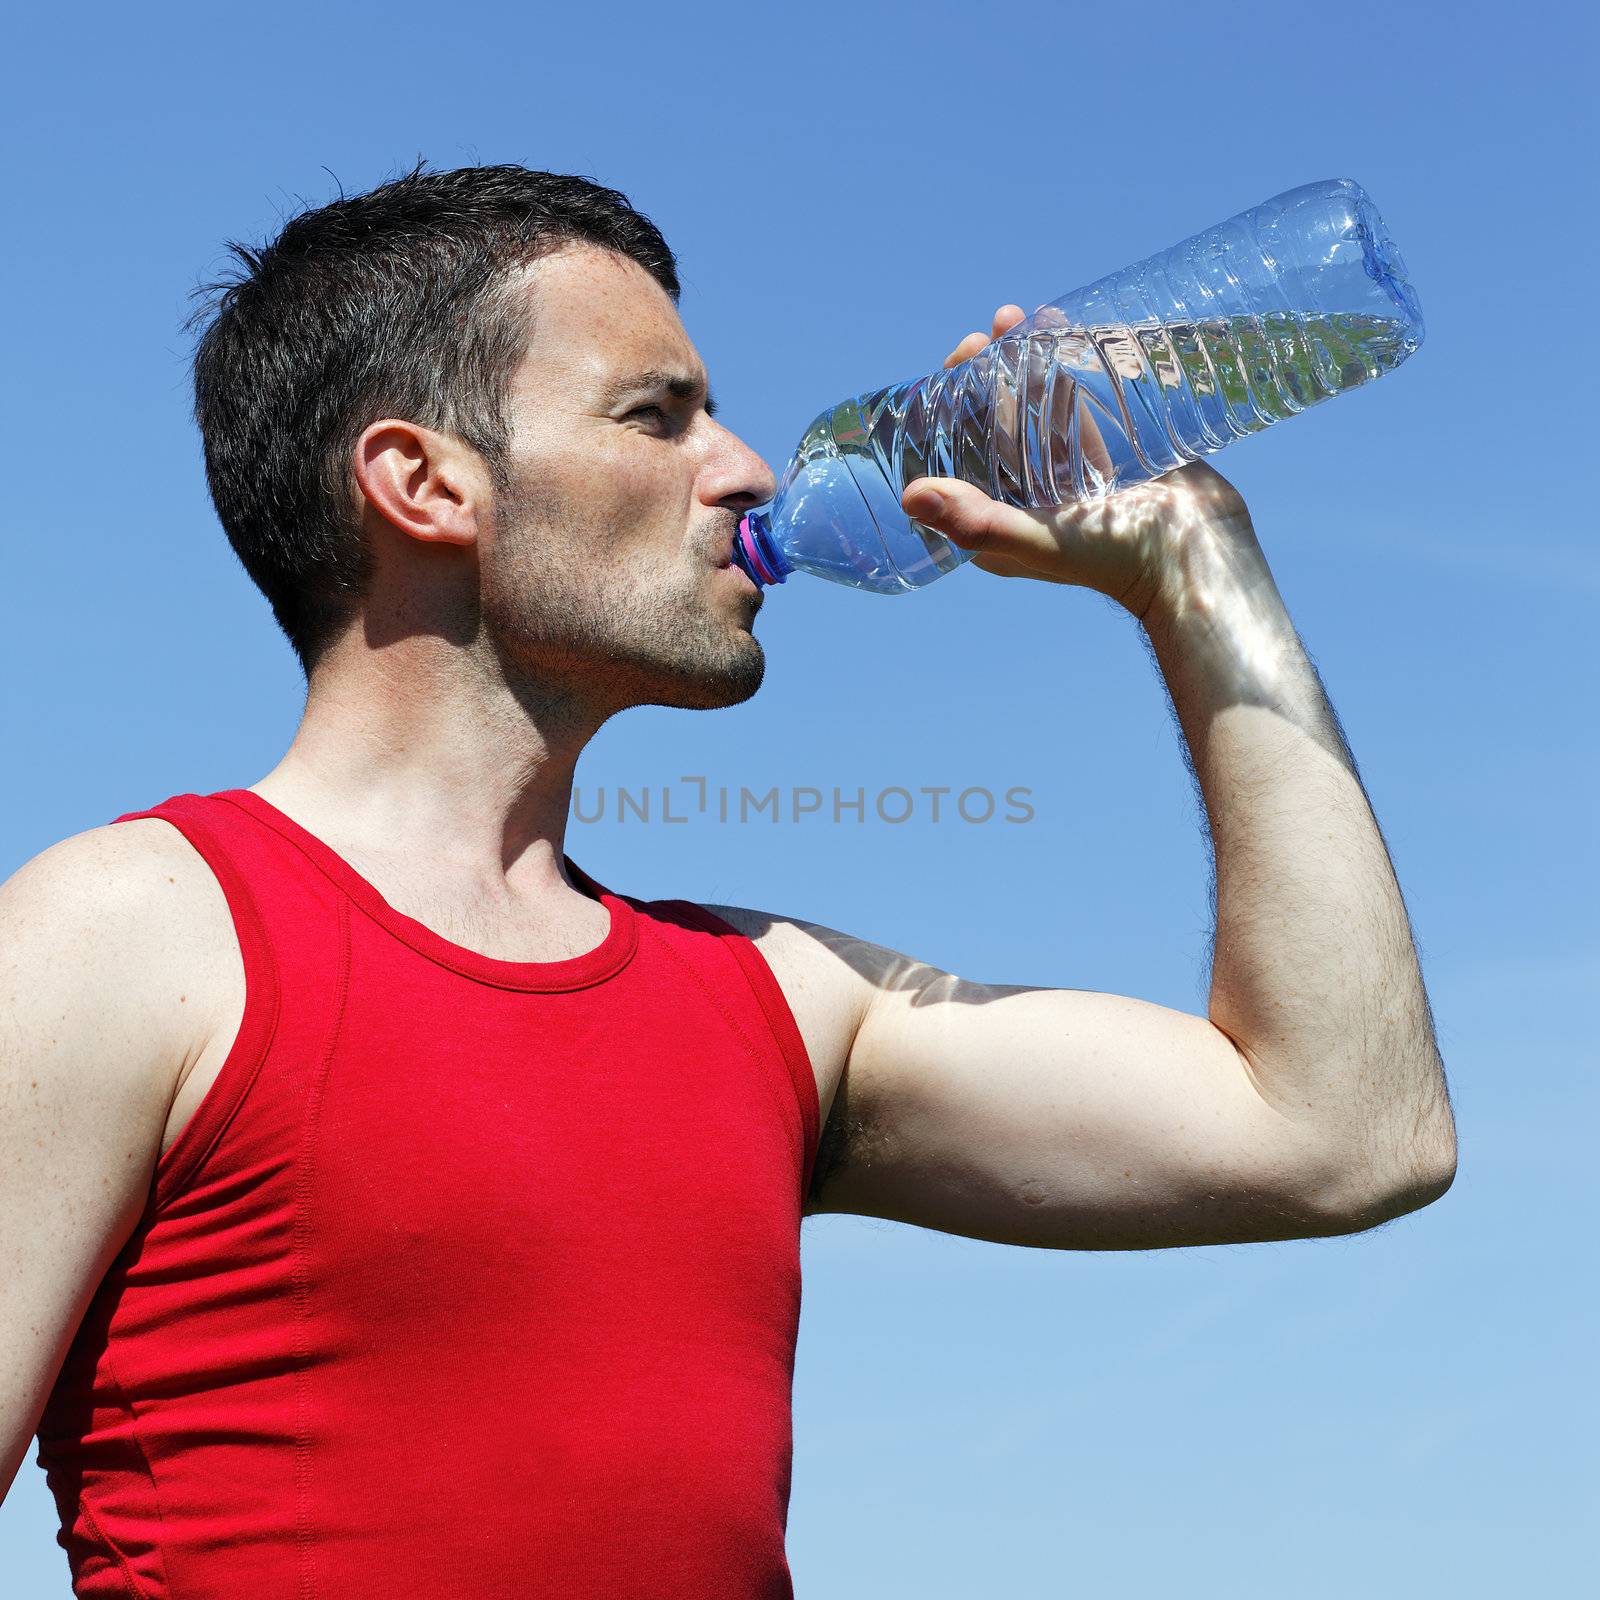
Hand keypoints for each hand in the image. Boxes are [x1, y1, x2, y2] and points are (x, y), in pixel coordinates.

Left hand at [904, 305, 1255, 622]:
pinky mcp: (1113, 460)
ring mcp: (1072, 478)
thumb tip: (908, 495)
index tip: (957, 360)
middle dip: (989, 373)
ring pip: (1040, 412)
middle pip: (997, 425)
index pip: (962, 454)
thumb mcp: (1037, 538)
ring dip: (1029, 365)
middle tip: (992, 329)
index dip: (952, 405)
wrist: (1199, 559)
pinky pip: (1084, 409)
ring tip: (1025, 317)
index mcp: (1000, 521)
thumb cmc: (1115, 560)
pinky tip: (1067, 334)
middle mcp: (1029, 499)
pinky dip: (1072, 373)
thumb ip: (977, 520)